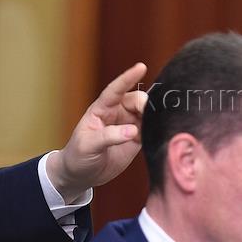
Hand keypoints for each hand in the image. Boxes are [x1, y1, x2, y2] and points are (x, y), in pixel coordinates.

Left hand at [48, 62, 147, 201]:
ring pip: (148, 114)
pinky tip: (162, 131)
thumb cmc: (78, 156)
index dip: (128, 78)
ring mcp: (128, 126)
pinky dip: (158, 129)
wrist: (82, 175)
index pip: (115, 90)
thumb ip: (109, 136)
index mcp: (101, 109)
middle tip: (150, 116)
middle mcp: (117, 114)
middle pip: (137, 101)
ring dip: (155, 116)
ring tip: (159, 122)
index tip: (141, 67)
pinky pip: (151, 130)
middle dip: (146, 104)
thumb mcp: (88, 145)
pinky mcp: (137, 139)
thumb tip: (133, 131)